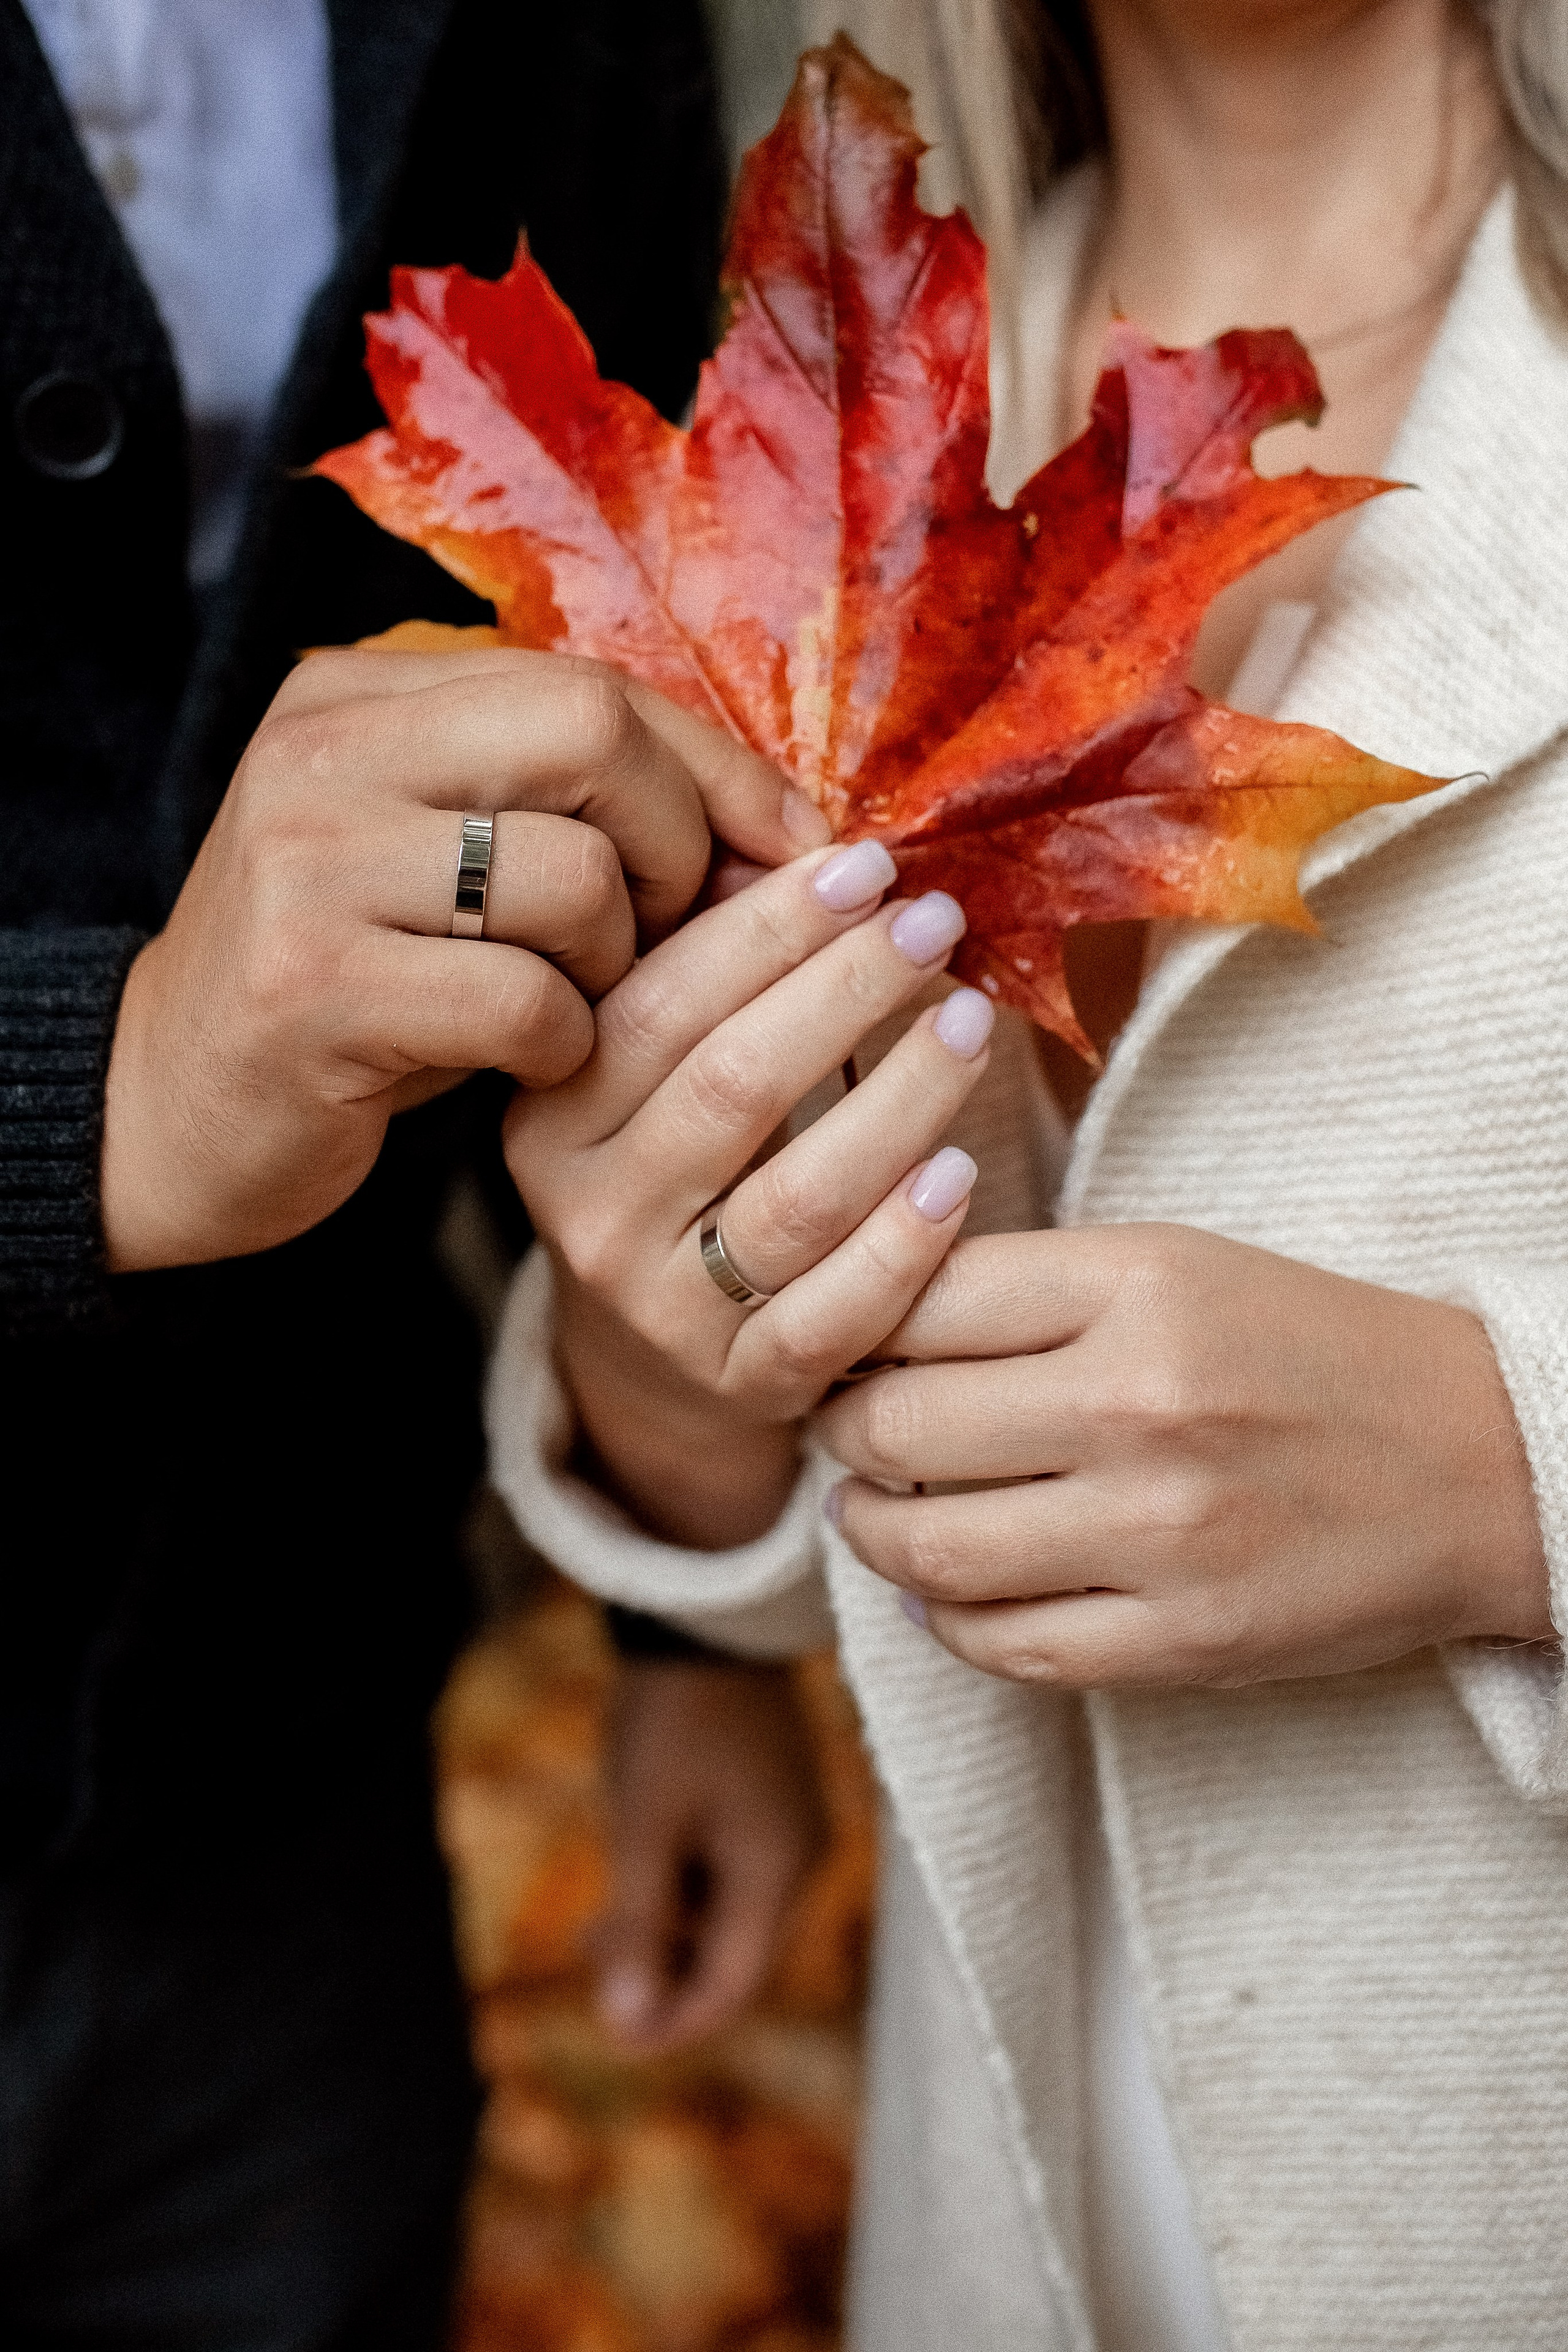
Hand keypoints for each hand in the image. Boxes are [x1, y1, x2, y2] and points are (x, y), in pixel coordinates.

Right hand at [101, 647, 822, 1270]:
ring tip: (576, 1000)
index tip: (794, 842)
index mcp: (355, 692)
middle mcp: (322, 753)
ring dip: (617, 959)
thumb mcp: (442, 859)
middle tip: (670, 927)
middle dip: (675, 841)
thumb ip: (566, 805)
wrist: (170, 1108)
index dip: (713, 765)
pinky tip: (525, 1062)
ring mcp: (309, 866)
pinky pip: (526, 1000)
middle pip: (590, 734)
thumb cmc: (351, 984)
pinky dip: (563, 1045)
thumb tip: (785, 825)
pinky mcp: (315, 988)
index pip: (588, 682)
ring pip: (573, 875)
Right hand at [505, 836, 1000, 1547]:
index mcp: (552, 1109)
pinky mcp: (743, 1379)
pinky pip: (837, 1312)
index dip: (772, 926)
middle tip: (936, 922)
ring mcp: (662, 1307)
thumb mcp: (656, 1062)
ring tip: (971, 1019)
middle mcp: (589, 1213)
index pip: (662, 1000)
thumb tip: (819, 847)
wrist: (657, 1352)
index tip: (868, 864)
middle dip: (847, 989)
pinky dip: (906, 1241)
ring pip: (797, 1197)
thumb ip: (710, 961)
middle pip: (732, 1086)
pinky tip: (960, 1171)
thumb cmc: (682, 1158)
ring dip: (901, 1099)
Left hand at [594, 1659, 828, 2050]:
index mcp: (779, 1871)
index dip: (675, 2024)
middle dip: (662, 1974)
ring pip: (725, 1917)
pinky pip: (728, 1876)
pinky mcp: (770, 1807)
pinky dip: (680, 1890)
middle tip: (591, 1961)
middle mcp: (798, 1860)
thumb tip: (625, 2025)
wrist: (706, 1624)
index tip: (612, 2041)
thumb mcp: (644, 1825)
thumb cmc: (674, 1723)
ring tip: (596, 1925)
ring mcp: (789, 1831)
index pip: (734, 1985)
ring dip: (664, 1931)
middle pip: (732, 1956)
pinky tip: (631, 1880)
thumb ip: (638, 1926)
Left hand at [818, 1222, 1552, 1686]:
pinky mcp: (1186, 1641)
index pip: (917, 1301)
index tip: (850, 1346)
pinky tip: (944, 1593)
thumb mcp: (1173, 1265)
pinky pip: (1007, 1648)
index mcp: (1137, 1285)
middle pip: (896, 1428)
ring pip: (930, 1550)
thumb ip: (1025, 1288)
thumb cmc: (1303, 1350)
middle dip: (841, 1434)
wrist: (1482, 1461)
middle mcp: (1141, 1403)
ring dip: (872, 1535)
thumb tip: (865, 1332)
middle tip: (844, 1433)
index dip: (854, 1328)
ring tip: (874, 1514)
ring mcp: (1162, 1533)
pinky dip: (947, 1622)